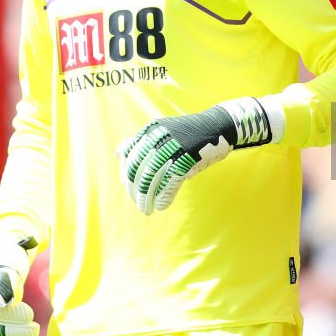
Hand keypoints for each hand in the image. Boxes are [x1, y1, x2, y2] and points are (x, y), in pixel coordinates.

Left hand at [117, 97, 275, 214]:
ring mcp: (173, 147)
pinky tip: (162, 205)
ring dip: (147, 197)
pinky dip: (163, 196)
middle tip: (138, 203)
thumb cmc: (188, 132)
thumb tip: (117, 154)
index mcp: (151, 130)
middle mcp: (159, 137)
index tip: (129, 189)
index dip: (126, 175)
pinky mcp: (187, 158)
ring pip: (151, 177)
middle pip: (138, 168)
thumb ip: (139, 142)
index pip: (129, 156)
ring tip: (147, 209)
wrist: (218, 126)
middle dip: (135, 189)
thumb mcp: (162, 131)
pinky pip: (169, 182)